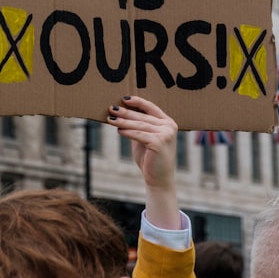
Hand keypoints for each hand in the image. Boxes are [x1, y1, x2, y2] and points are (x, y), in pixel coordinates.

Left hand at [108, 96, 180, 228]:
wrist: (159, 179)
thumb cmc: (150, 159)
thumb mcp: (145, 139)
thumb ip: (138, 126)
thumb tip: (122, 113)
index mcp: (168, 122)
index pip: (151, 107)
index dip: (137, 102)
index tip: (123, 98)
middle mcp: (169, 126)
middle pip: (143, 116)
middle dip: (126, 112)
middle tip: (111, 108)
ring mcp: (165, 134)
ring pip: (139, 125)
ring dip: (123, 121)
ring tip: (110, 119)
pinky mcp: (159, 142)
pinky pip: (139, 135)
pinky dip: (127, 132)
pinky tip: (118, 130)